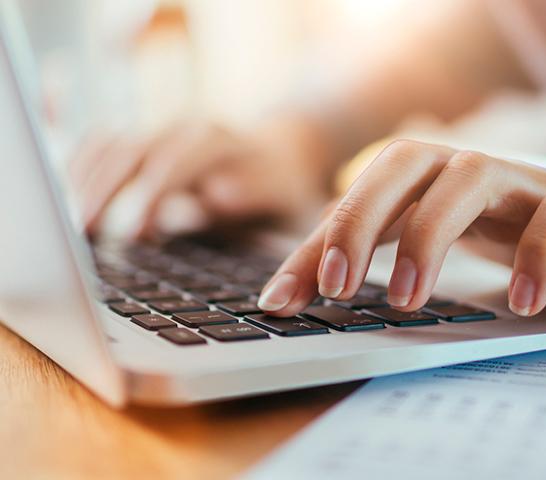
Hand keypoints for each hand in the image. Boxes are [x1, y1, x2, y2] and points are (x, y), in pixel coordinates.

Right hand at [70, 118, 333, 237]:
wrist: (285, 155)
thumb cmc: (284, 188)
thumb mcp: (282, 195)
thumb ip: (251, 193)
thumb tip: (213, 194)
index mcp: (220, 141)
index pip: (174, 162)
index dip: (150, 197)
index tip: (135, 234)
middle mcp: (186, 129)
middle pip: (131, 150)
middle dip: (104, 190)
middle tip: (83, 232)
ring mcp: (163, 132)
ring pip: (111, 145)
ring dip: (85, 181)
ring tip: (72, 226)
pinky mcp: (148, 142)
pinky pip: (104, 144)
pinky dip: (81, 166)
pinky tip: (68, 196)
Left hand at [257, 140, 545, 316]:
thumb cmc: (523, 237)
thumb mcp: (446, 247)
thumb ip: (378, 260)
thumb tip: (297, 293)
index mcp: (434, 179)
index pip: (361, 196)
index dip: (316, 244)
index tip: (282, 301)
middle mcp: (472, 170)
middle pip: (405, 162)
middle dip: (361, 219)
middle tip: (338, 287)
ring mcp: (527, 184)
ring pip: (471, 177)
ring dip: (430, 235)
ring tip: (407, 299)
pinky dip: (536, 255)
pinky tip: (519, 301)